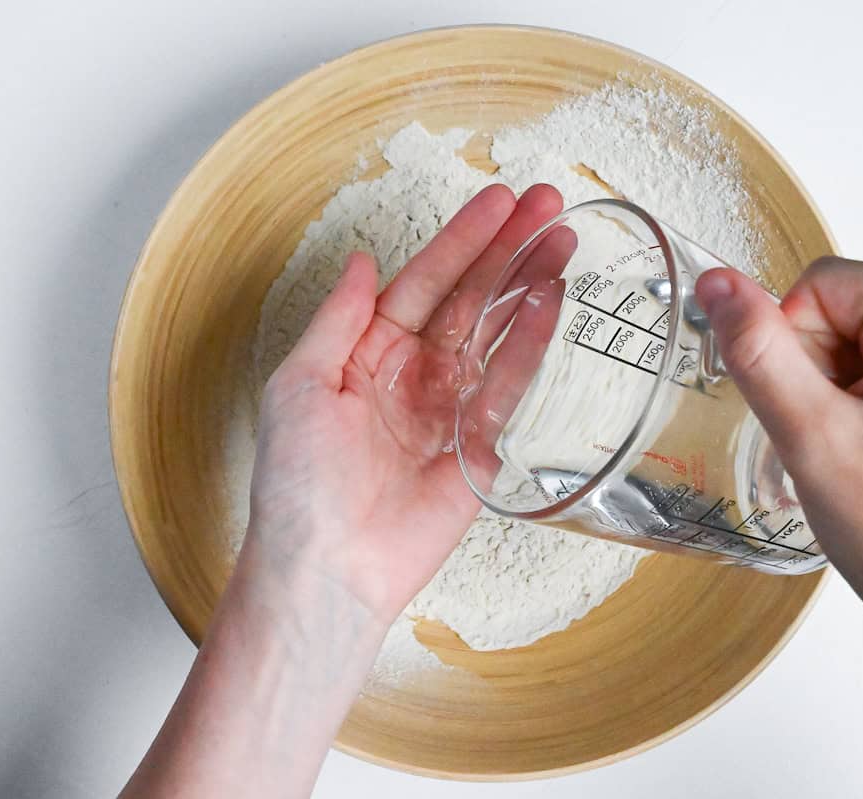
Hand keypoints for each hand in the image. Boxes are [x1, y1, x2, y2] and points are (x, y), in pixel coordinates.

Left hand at [248, 183, 562, 622]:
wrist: (327, 566)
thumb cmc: (297, 482)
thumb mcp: (301, 383)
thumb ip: (340, 319)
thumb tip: (364, 261)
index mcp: (367, 352)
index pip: (423, 281)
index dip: (462, 239)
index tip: (499, 200)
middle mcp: (413, 373)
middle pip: (469, 297)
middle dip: (508, 249)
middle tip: (550, 205)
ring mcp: (450, 408)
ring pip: (496, 331)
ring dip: (530, 284)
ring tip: (565, 240)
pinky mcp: (481, 446)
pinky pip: (510, 385)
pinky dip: (531, 343)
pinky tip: (552, 301)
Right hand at [696, 258, 862, 795]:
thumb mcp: (811, 433)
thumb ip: (756, 349)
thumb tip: (716, 281)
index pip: (824, 285)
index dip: (791, 348)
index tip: (808, 416)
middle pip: (849, 312)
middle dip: (819, 376)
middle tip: (835, 447)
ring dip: (840, 397)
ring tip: (859, 463)